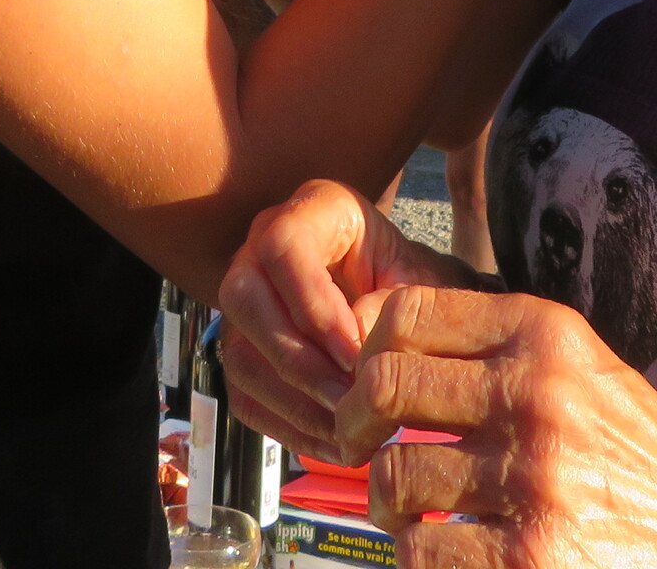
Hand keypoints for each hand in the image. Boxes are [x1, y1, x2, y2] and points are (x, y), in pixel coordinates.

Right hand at [216, 179, 485, 463]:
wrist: (397, 295)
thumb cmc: (412, 279)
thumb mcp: (418, 281)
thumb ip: (392, 303)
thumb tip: (354, 341)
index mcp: (311, 211)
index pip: (284, 248)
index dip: (313, 306)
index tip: (355, 356)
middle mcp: (261, 247)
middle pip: (243, 298)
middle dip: (297, 360)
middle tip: (349, 403)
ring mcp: (246, 299)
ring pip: (238, 353)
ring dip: (291, 402)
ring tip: (346, 434)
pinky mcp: (244, 348)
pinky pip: (243, 393)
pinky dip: (284, 426)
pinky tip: (331, 444)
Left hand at [343, 287, 656, 568]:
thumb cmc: (656, 464)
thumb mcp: (589, 375)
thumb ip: (503, 357)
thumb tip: (384, 344)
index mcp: (548, 338)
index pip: (410, 312)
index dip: (365, 347)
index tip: (364, 383)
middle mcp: (538, 396)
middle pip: (385, 385)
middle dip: (354, 423)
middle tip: (357, 450)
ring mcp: (536, 481)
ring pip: (397, 478)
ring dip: (391, 505)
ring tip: (412, 516)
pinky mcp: (531, 560)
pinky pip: (426, 554)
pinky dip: (423, 560)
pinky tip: (449, 555)